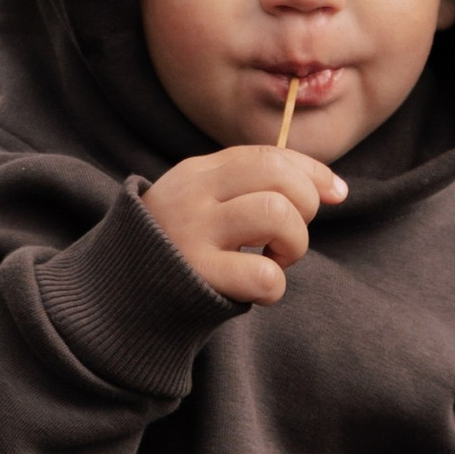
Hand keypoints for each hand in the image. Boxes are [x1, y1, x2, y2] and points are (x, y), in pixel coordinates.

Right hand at [142, 142, 345, 306]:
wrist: (118, 299)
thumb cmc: (178, 251)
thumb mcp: (204, 203)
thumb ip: (256, 187)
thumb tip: (336, 189)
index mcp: (197, 173)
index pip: (268, 155)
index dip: (312, 172)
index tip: (335, 193)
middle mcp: (193, 196)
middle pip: (279, 178)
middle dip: (305, 208)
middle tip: (286, 237)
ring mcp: (193, 235)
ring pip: (277, 217)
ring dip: (293, 245)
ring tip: (275, 261)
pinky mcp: (198, 277)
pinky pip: (265, 276)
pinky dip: (273, 288)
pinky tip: (254, 290)